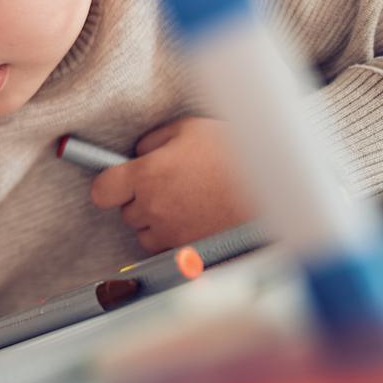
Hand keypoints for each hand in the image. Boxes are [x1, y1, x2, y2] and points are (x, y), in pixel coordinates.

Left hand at [90, 117, 256, 252]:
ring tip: (188, 204)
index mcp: (147, 175)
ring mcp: (172, 234)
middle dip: (141, 200)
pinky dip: (178, 239)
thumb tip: (138, 154)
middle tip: (170, 186)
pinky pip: (171, 249)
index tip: (119, 181)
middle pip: (126, 213)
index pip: (102, 190)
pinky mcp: (191, 252)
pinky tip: (199, 220)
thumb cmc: (236, 153)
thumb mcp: (190, 129)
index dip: (109, 185)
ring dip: (158, 223)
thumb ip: (154, 141)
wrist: (280, 187)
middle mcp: (154, 208)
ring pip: (146, 235)